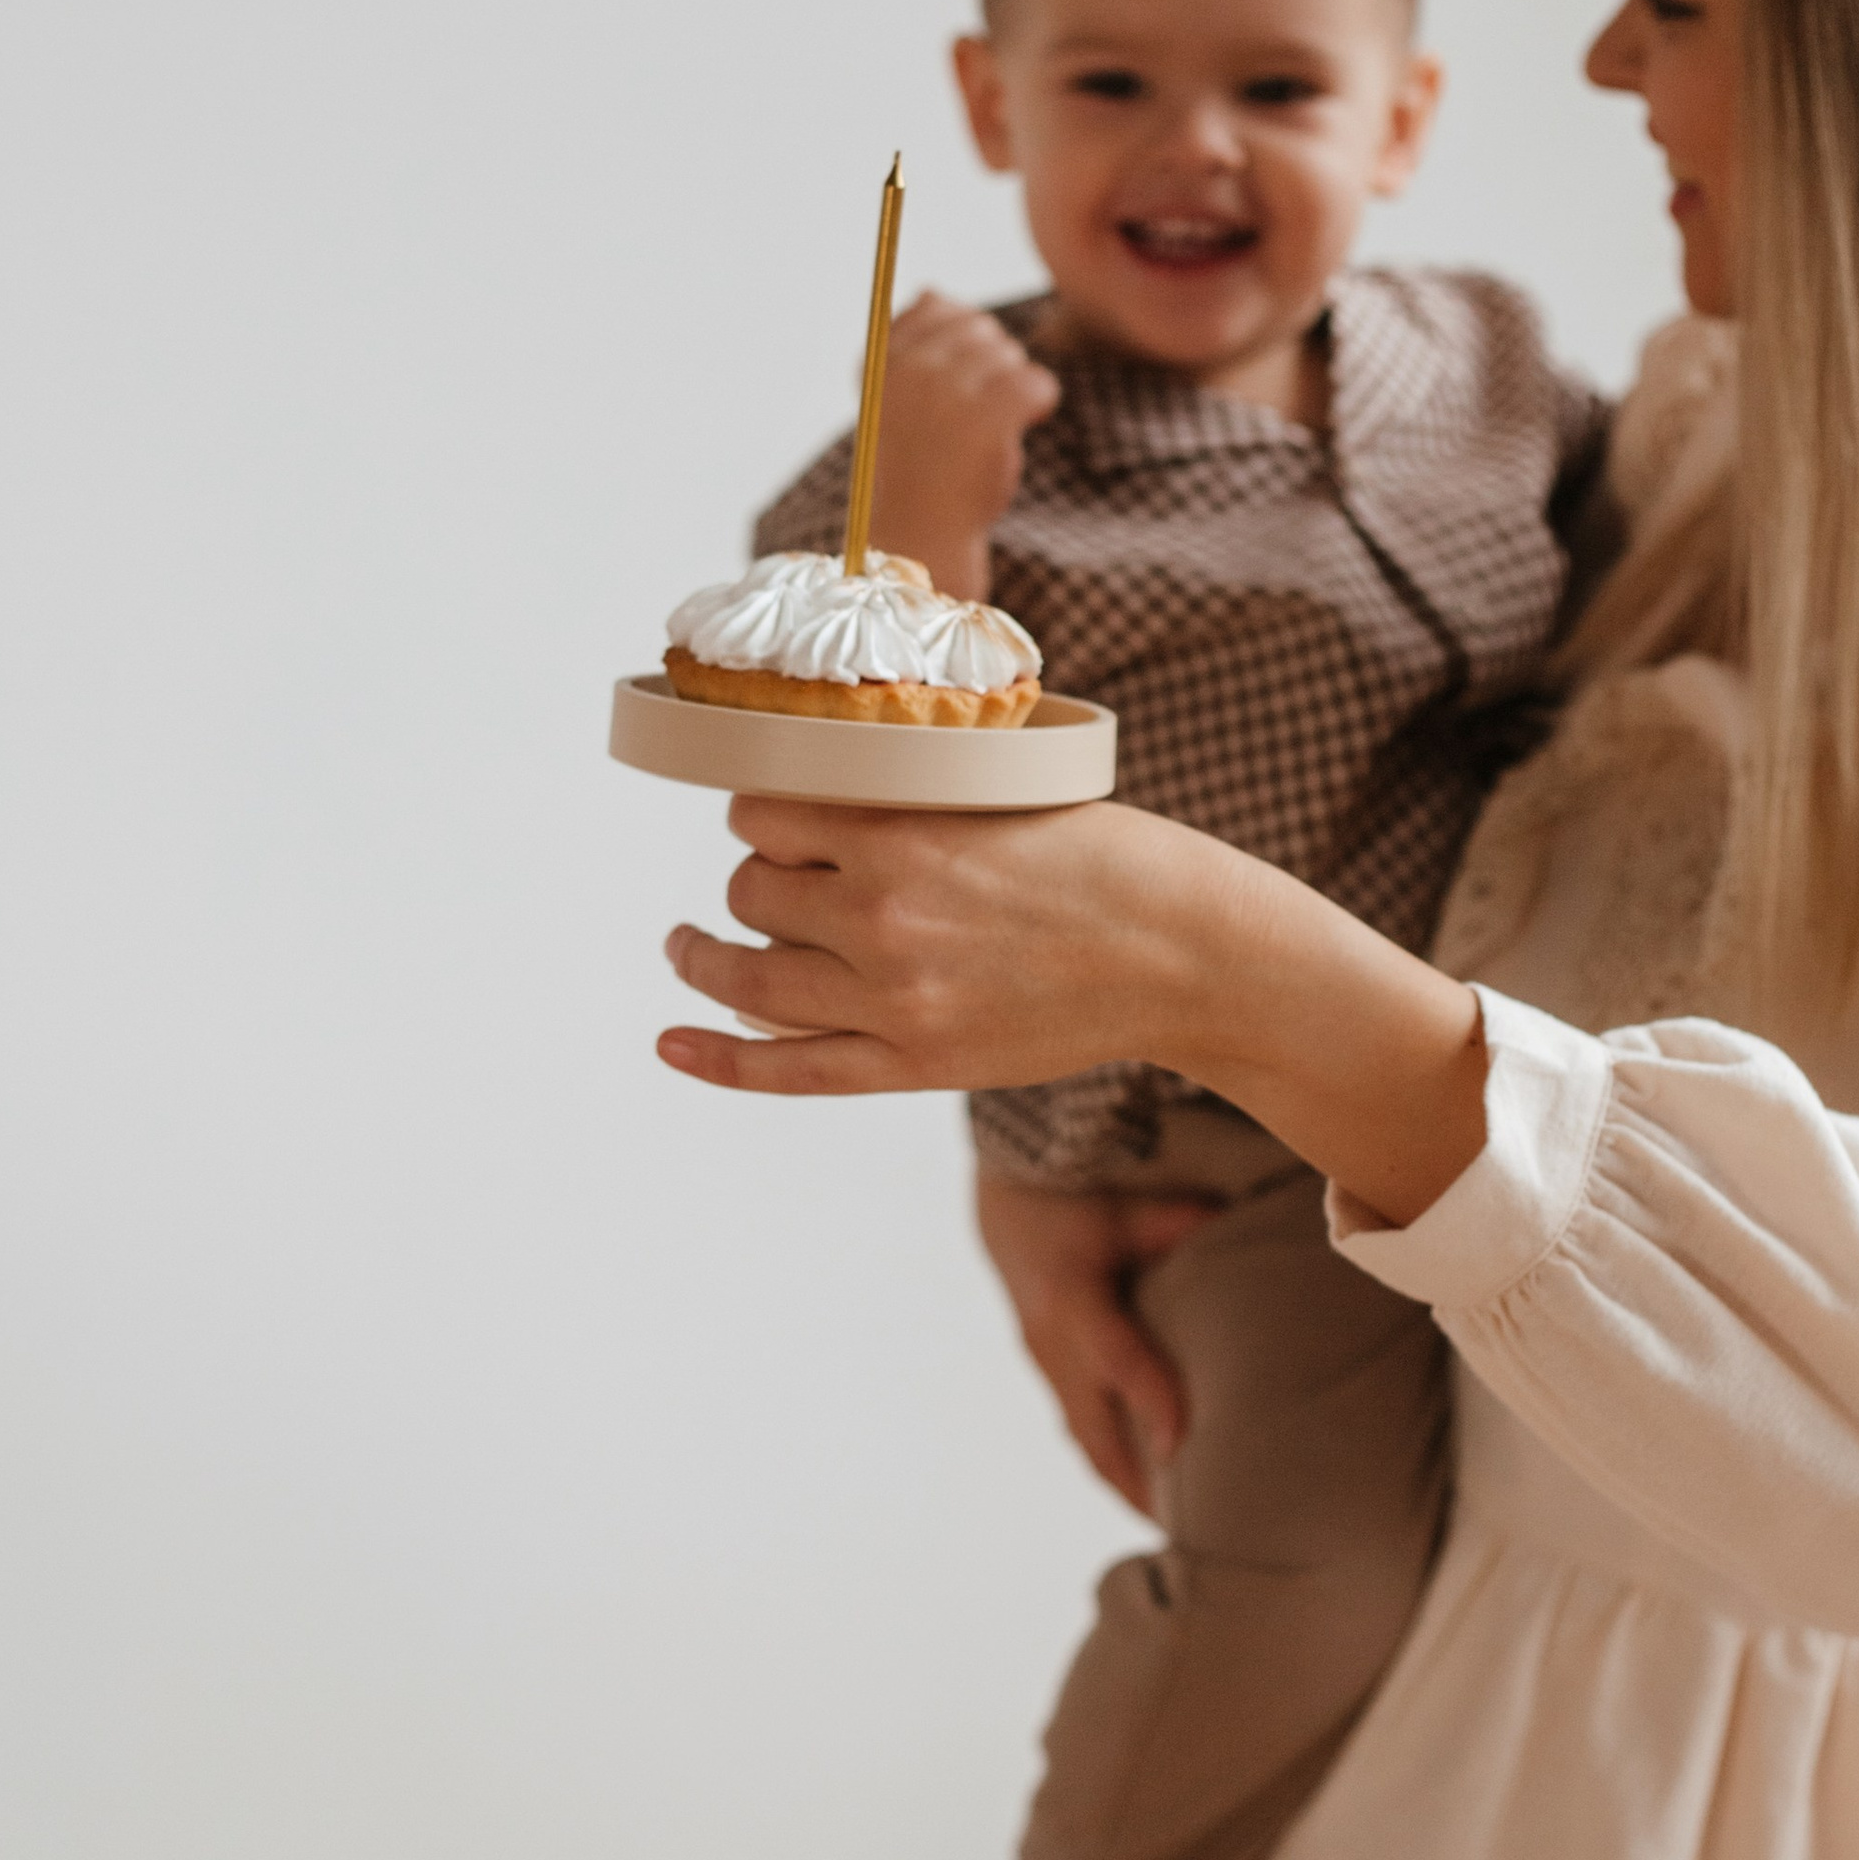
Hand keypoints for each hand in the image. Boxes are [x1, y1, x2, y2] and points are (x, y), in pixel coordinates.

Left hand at [656, 793, 1492, 1233]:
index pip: (765, 811)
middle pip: (753, 890)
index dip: (764, 810)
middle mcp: (884, 918)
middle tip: (786, 878)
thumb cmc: (1109, 858)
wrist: (1188, 956)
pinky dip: (716, 1057)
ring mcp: (895, 1000)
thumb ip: (912, 799)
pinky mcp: (914, 1064)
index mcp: (905, 835)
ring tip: (689, 943)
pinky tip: (670, 1037)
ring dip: (706, 954)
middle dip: (760, 878)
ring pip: (750, 974)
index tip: (779, 814)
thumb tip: (825, 791)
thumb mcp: (1003, 793)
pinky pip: (786, 1068)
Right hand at [866, 291, 1059, 599]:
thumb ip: (913, 341)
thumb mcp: (897, 398)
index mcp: (880, 359)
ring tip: (990, 429)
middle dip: (990, 363)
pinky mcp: (990, 412)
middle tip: (978, 412)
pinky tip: (1025, 423)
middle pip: (978, 328)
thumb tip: (935, 290)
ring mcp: (949, 388)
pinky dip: (1039, 402)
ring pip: (1009, 355)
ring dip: (1012, 388)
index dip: (961, 342)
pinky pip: (1037, 382)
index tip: (958, 382)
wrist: (924, 531)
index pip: (936, 306)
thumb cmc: (914, 466)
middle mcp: (909, 367)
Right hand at [974, 1173, 1211, 1513]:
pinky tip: (1146, 1487)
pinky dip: (1112, 1463)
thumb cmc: (1069, 1199)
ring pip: (1086, 1440)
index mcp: (1069, 1302)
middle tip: (1185, 1529)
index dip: (1151, 1403)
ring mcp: (1045, 1365)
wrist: (1004, 1204)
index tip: (1185, 1448)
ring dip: (1125, 1484)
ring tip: (1172, 1527)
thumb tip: (1232, 1229)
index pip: (1116, 1363)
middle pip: (1094, 1430)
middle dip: (1137, 1483)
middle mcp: (1051, 1346)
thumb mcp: (1121, 1207)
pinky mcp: (1049, 1372)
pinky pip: (1080, 1430)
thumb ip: (1174, 1223)